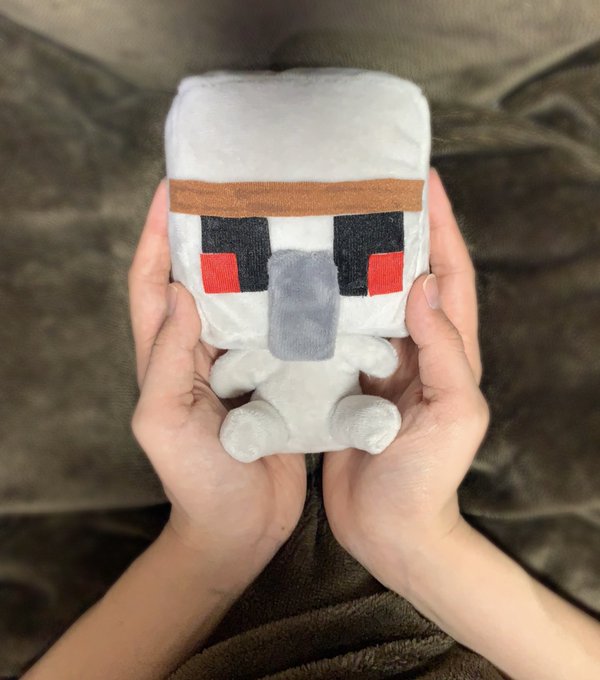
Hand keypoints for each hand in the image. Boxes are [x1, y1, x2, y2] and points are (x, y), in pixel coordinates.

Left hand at [128, 180, 305, 578]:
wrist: (241, 529)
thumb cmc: (196, 482)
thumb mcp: (165, 422)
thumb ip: (166, 359)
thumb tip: (180, 291)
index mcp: (167, 355)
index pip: (153, 281)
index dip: (157, 233)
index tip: (174, 188)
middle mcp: (202, 349)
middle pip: (203, 277)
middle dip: (214, 233)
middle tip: (243, 192)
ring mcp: (241, 362)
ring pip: (246, 300)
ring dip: (259, 263)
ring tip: (288, 223)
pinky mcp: (276, 378)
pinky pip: (281, 333)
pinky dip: (293, 306)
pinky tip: (320, 284)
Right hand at [323, 169, 489, 589]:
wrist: (387, 530)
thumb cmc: (427, 480)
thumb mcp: (453, 415)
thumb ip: (446, 352)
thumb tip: (425, 285)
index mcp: (448, 351)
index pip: (450, 274)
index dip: (441, 226)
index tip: (422, 181)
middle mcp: (414, 349)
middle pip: (405, 276)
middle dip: (391, 232)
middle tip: (362, 192)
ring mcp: (378, 365)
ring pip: (366, 302)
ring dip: (350, 265)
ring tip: (323, 226)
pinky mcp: (345, 383)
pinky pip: (336, 335)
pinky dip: (322, 310)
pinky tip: (296, 290)